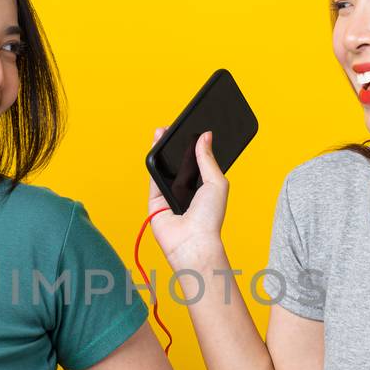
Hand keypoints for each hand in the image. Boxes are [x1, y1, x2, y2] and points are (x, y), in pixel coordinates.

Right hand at [147, 128, 228, 270]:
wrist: (193, 240)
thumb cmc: (210, 218)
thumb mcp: (216, 182)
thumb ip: (207, 159)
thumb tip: (205, 136)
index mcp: (204, 187)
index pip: (197, 162)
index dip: (194, 146)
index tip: (191, 131)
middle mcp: (186, 191)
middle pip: (178, 163)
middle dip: (175, 146)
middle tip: (173, 128)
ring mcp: (170, 196)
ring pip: (164, 169)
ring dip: (162, 151)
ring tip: (162, 132)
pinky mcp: (155, 201)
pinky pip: (153, 180)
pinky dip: (153, 165)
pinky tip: (156, 147)